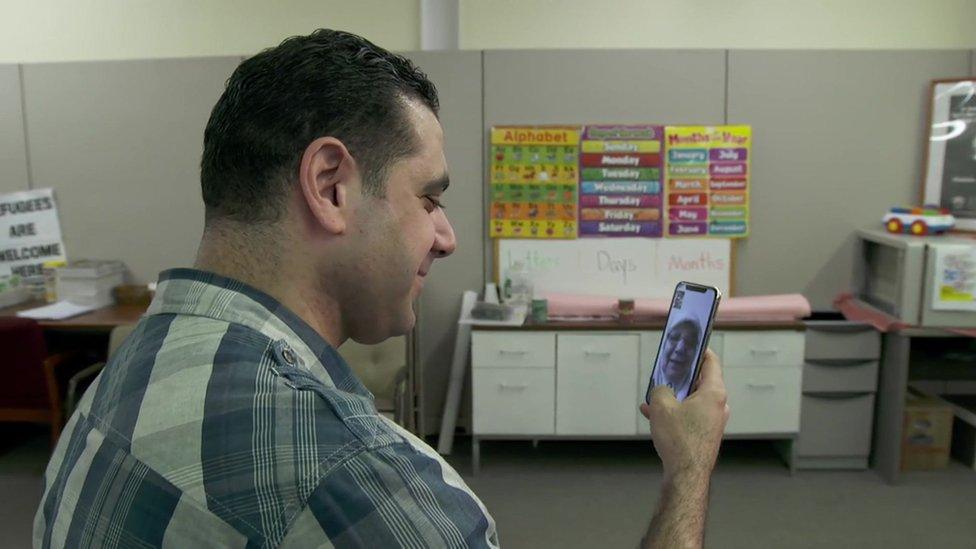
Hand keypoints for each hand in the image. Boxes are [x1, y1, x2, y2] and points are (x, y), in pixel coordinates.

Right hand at [640, 349, 729, 481]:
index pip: (711, 362)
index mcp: (714, 392)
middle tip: (666, 369)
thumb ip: (660, 390)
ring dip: (674, 396)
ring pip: (692, 399)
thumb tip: (662, 390)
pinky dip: (675, 412)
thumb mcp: (661, 406)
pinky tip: (652, 414)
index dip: (700, 350)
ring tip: (653, 396)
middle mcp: (719, 405)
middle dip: (680, 375)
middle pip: (700, 381)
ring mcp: (714, 420)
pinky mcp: (706, 433)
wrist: (686, 474)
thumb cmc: (679, 438)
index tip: (689, 343)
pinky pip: (690, 415)